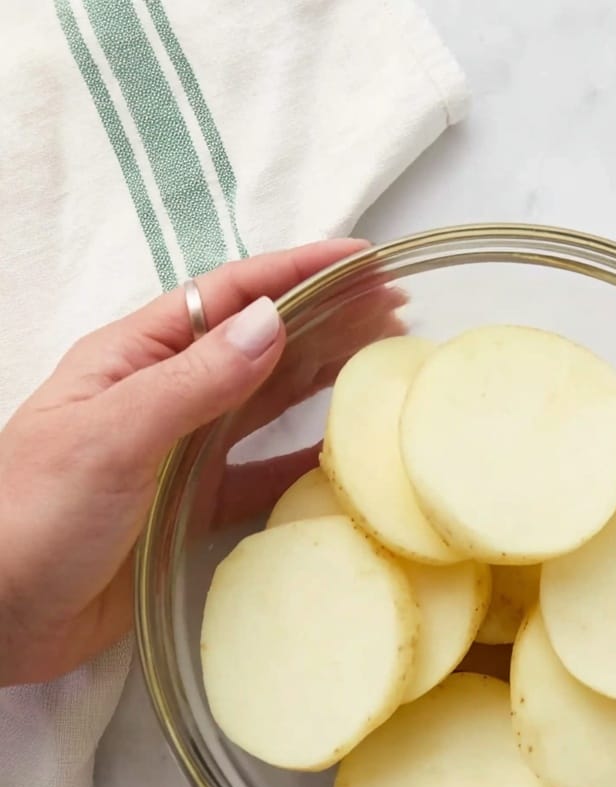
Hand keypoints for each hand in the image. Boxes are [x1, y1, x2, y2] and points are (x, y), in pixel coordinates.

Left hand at [0, 240, 381, 685]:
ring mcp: (179, 454)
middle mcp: (163, 396)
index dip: (296, 273)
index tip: (362, 260)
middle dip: (324, 319)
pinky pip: (259, 478)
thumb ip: (194, 382)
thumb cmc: (35, 512)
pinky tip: (342, 458)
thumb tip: (273, 323)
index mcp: (135, 357)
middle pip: (258, 344)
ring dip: (321, 382)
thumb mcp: (114, 435)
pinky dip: (300, 465)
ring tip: (381, 365)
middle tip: (395, 310)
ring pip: (264, 405)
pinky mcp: (189, 510)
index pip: (228, 296)